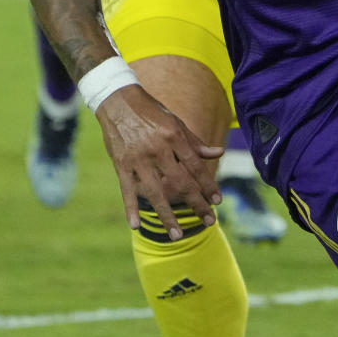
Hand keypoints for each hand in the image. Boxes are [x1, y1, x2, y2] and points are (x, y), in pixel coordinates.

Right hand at [96, 86, 222, 238]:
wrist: (118, 101)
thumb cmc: (151, 112)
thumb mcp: (176, 123)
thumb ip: (195, 142)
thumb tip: (218, 153)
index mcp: (174, 136)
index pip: (195, 166)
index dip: (208, 185)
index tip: (218, 201)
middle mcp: (158, 148)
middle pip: (180, 182)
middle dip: (196, 203)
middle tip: (209, 222)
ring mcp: (138, 158)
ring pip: (155, 192)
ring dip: (167, 215)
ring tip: (178, 235)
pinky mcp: (121, 165)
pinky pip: (127, 190)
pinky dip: (130, 208)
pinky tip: (136, 226)